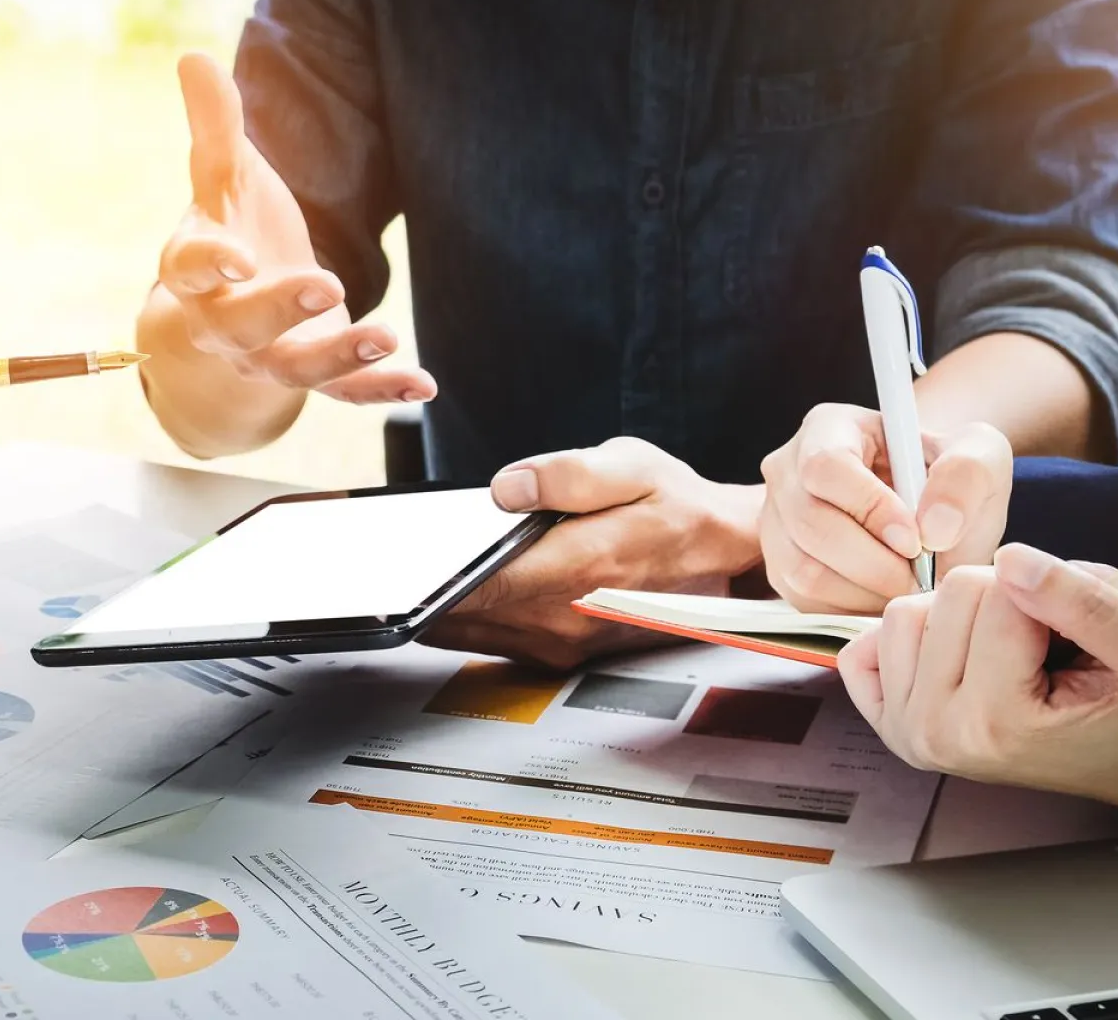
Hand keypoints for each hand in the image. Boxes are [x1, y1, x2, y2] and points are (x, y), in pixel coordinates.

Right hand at [151, 53, 434, 403]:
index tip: (236, 258)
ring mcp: (268, 353)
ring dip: (340, 356)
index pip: (192, 266)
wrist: (235, 304)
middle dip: (279, 309)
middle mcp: (223, 322)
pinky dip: (382, 389)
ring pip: (295, 368)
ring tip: (385, 337)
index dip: (211, 262)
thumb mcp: (223, 175)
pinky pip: (343, 392)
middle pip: (241, 327)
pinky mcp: (312, 370)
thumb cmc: (231, 225)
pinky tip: (424, 384)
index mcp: (194, 267)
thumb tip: (193, 56)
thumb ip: (214, 124)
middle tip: (324, 285)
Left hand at [427, 438, 763, 667]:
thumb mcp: (631, 466)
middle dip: (424, 591)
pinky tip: (450, 591)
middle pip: (463, 616)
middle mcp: (564, 617)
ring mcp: (562, 642)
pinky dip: (465, 620)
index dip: (429, 579)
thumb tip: (507, 488)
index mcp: (576, 568)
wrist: (726, 557)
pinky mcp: (562, 652)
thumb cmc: (678, 508)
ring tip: (411, 574)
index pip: (478, 586)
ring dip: (438, 610)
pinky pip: (493, 641)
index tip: (397, 565)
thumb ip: (568, 475)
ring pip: (472, 634)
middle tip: (391, 563)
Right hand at [760, 403, 1011, 613]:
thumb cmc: (949, 476)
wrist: (929, 511)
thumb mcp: (980, 454)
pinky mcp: (778, 567)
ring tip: (908, 587)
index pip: (826, 466)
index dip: (869, 507)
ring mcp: (774, 521)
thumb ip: (968, 474)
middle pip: (809, 523)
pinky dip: (850, 609)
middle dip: (872, 563)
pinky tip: (885, 596)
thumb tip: (934, 528)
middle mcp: (786, 472)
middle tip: (921, 578)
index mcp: (828, 428)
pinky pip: (802, 600)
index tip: (917, 539)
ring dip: (864, 591)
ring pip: (801, 569)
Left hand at [838, 545, 1117, 813]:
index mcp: (997, 722)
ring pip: (904, 612)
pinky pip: (865, 645)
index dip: (1048, 590)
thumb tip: (1011, 559)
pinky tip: (957, 656)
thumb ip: (1082, 602)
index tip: (1075, 630)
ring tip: (1007, 650)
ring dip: (958, 614)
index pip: (998, 592)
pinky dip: (912, 637)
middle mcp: (937, 733)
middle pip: (948, 595)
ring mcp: (905, 731)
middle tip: (1045, 641)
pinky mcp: (887, 722)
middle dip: (1003, 598)